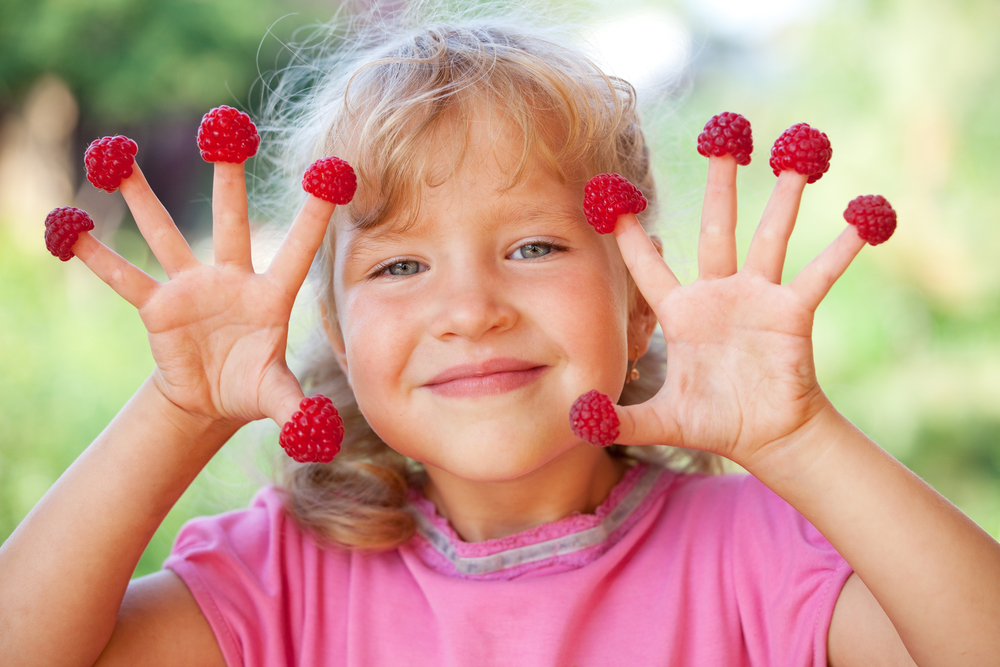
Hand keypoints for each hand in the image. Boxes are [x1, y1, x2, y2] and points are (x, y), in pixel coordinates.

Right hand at [72, 161, 335, 431]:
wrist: (211, 400)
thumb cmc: (251, 388)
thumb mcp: (276, 399)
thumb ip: (298, 410)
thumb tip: (322, 435)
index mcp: (271, 295)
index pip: (298, 247)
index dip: (314, 213)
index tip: (331, 169)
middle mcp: (231, 279)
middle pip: (231, 220)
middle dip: (228, 177)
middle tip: (224, 127)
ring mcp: (191, 288)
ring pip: (165, 234)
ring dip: (140, 197)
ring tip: (115, 153)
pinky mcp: (157, 307)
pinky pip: (124, 278)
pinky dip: (97, 256)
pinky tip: (69, 227)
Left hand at [612, 156, 865, 470]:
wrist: (765, 437)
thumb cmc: (713, 422)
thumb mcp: (661, 422)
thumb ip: (618, 421)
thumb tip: (576, 422)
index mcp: (681, 313)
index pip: (648, 267)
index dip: (630, 236)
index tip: (612, 196)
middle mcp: (718, 294)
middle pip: (716, 229)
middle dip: (718, 185)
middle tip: (721, 139)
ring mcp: (758, 298)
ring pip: (770, 237)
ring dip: (783, 197)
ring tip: (794, 153)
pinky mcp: (793, 312)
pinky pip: (820, 274)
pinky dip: (843, 248)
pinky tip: (863, 218)